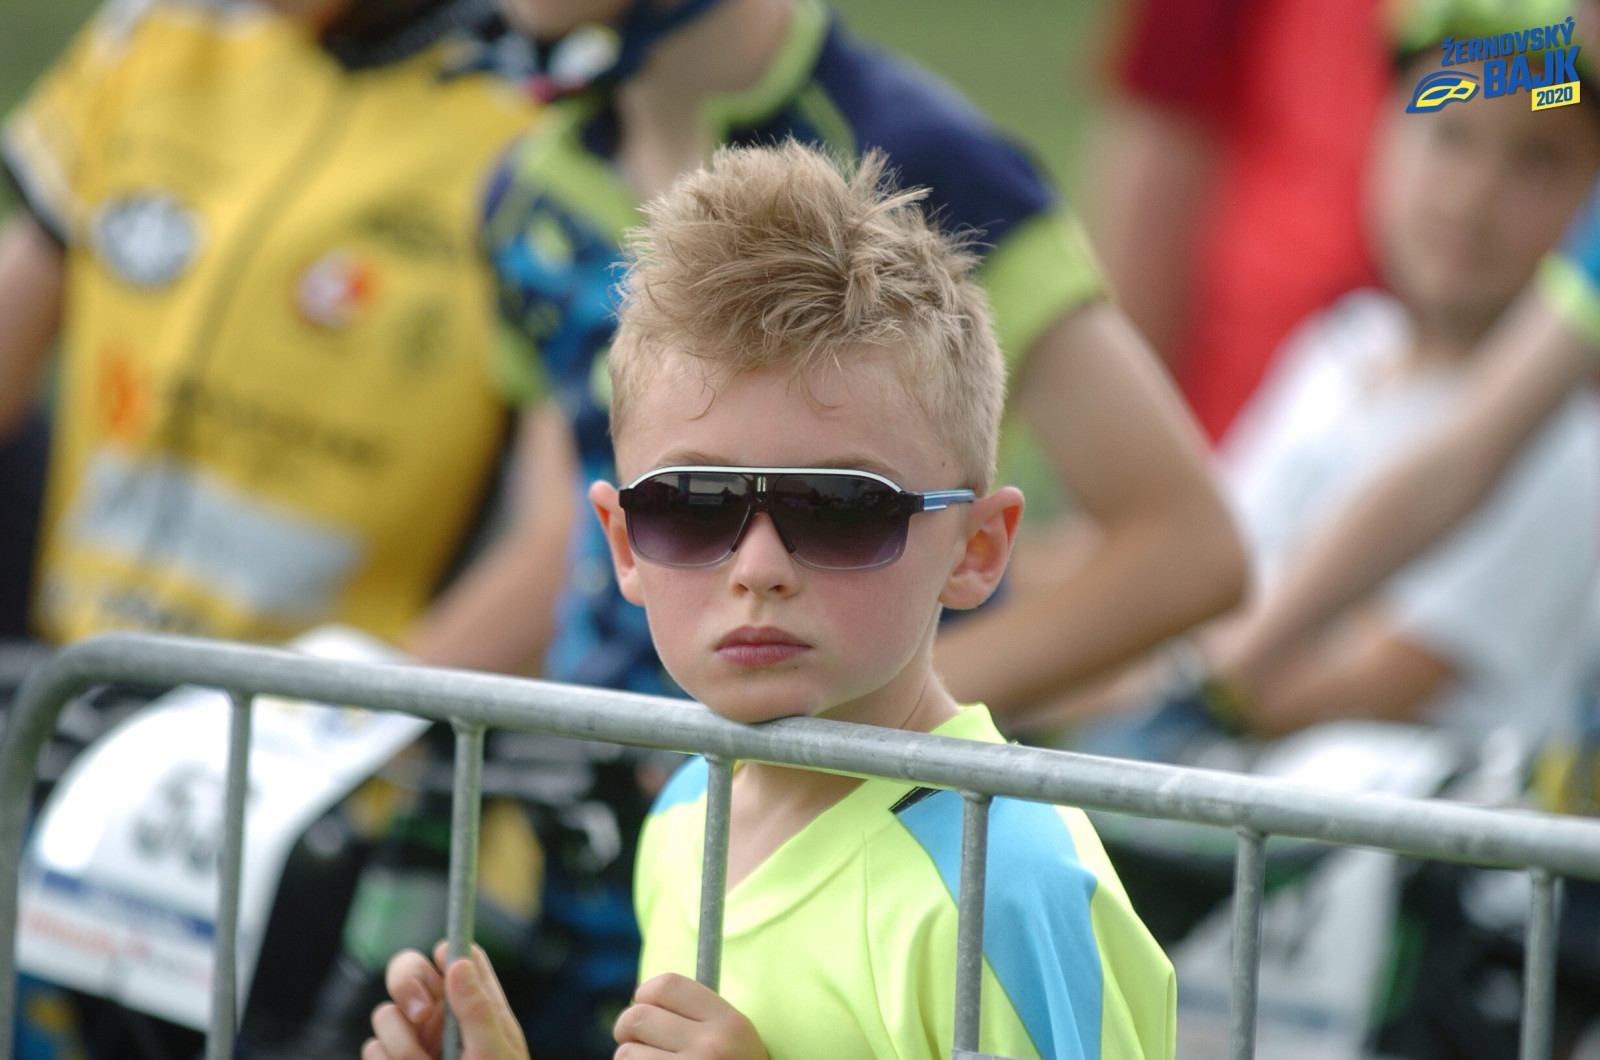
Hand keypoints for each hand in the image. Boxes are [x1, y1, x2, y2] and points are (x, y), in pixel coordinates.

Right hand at [364, 941, 528, 1059]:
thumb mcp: (495, 1053)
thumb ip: (477, 1010)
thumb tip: (458, 963)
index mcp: (475, 1004)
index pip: (459, 957)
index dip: (449, 949)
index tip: (444, 955)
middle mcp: (441, 1015)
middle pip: (409, 970)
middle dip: (407, 982)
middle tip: (422, 1010)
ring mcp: (412, 1038)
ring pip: (385, 1014)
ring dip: (403, 1042)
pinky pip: (373, 1049)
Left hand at [612, 973, 768, 1058]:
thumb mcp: (736, 1042)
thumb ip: (700, 1018)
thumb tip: (642, 999)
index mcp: (730, 1024)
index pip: (666, 985)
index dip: (645, 994)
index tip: (643, 1005)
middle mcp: (711, 1047)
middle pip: (637, 1017)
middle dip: (627, 1029)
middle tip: (633, 1040)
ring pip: (625, 1055)